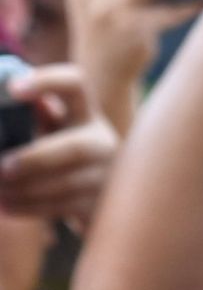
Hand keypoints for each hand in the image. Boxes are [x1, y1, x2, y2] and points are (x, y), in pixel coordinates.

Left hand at [0, 62, 117, 226]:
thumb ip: (35, 117)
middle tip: (3, 168)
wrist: (106, 200)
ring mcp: (105, 176)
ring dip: (24, 188)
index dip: (47, 82)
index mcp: (85, 115)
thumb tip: (5, 101)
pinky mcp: (98, 204)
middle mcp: (102, 142)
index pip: (75, 85)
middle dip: (36, 159)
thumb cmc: (63, 158)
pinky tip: (6, 205)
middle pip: (76, 148)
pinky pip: (63, 207)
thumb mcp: (54, 132)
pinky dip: (29, 207)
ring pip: (67, 184)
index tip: (12, 89)